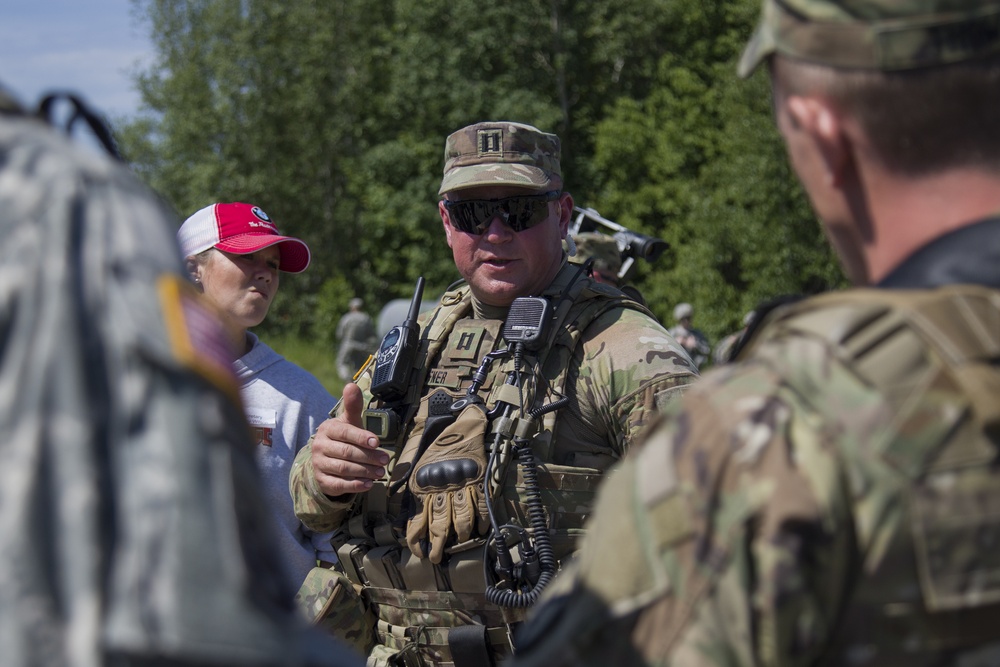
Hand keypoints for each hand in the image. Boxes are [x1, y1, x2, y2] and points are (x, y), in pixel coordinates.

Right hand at [310, 382, 390, 496]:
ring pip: (343, 469)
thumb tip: (351, 385)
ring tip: (380, 473)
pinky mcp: (322, 480)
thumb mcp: (349, 421)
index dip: (361, 437)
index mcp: (327, 429)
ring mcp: (319, 464)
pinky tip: (368, 484)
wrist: (325, 458)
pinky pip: (338, 484)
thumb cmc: (343, 436)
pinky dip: (354, 485)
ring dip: (364, 471)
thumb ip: (352, 405)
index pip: (345, 433)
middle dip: (368, 457)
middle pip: (347, 452)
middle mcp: (319, 446)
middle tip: (385, 460)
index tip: (376, 442)